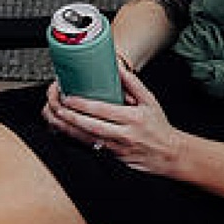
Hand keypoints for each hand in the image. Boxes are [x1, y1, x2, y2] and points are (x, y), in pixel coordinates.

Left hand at [44, 60, 187, 176]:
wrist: (168, 154)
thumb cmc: (158, 126)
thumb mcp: (149, 101)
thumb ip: (132, 83)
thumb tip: (117, 66)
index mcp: (132, 119)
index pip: (102, 111)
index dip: (82, 104)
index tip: (69, 96)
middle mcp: (122, 135)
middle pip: (89, 126)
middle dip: (69, 116)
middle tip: (56, 105)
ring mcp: (115, 149)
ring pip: (85, 139)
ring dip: (67, 128)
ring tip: (54, 116)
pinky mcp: (111, 158)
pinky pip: (89, 147)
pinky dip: (75, 138)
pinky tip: (64, 130)